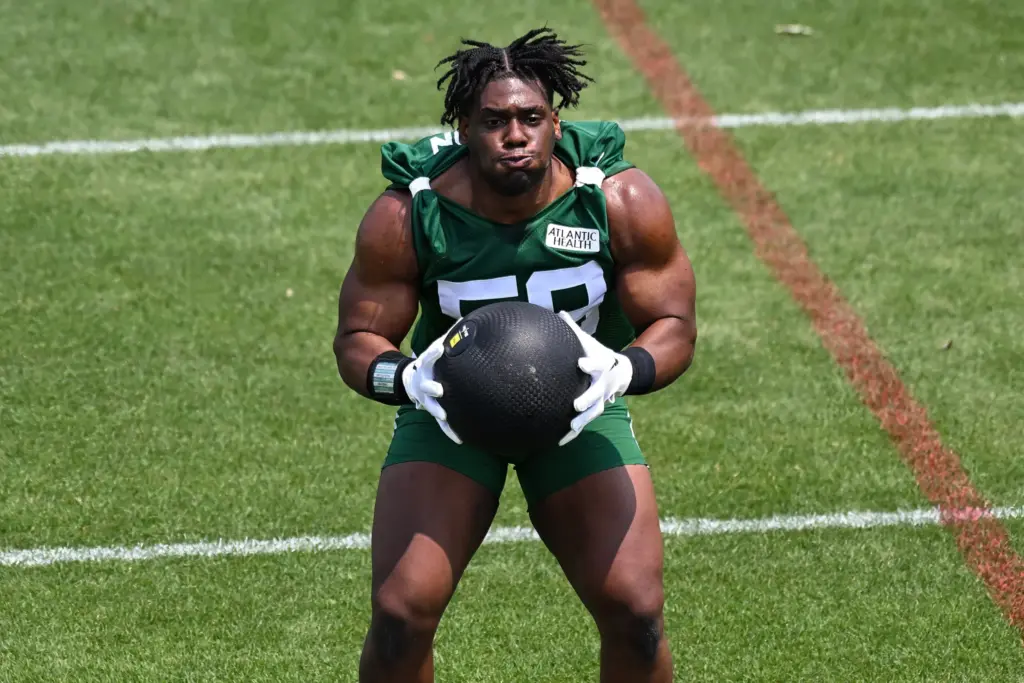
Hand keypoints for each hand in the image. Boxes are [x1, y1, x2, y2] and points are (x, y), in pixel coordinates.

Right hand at [401, 333, 461, 444]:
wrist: (412, 380)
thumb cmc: (433, 361)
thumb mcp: (438, 347)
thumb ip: (452, 336)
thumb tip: (467, 320)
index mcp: (426, 365)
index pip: (429, 357)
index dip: (434, 352)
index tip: (440, 348)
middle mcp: (424, 382)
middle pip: (426, 385)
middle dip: (431, 388)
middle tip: (439, 390)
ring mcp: (426, 399)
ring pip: (432, 407)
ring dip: (437, 411)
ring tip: (445, 416)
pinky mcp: (433, 411)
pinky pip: (442, 424)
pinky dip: (450, 431)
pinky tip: (460, 440)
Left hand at [557, 311, 633, 445]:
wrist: (621, 372)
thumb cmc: (598, 354)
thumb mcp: (590, 342)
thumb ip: (574, 330)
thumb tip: (558, 312)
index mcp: (601, 366)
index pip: (596, 364)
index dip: (590, 364)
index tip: (580, 363)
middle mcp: (603, 384)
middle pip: (596, 393)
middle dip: (588, 399)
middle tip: (576, 405)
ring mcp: (601, 400)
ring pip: (593, 413)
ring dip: (582, 421)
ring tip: (571, 428)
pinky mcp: (595, 411)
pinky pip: (584, 424)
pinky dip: (573, 434)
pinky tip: (559, 441)